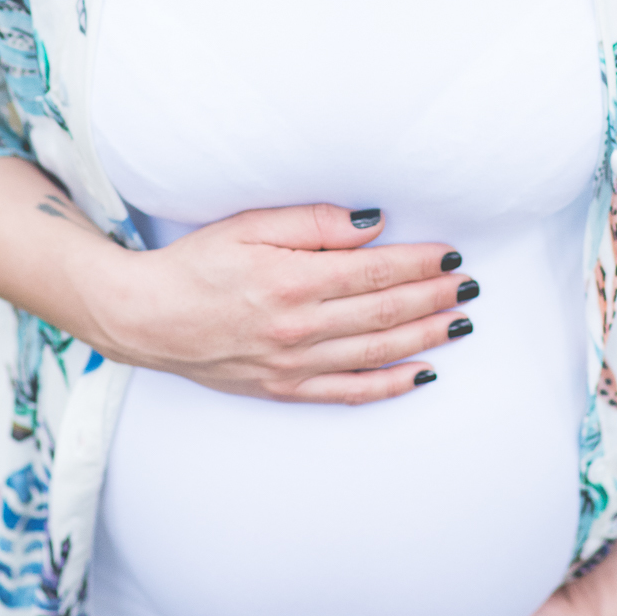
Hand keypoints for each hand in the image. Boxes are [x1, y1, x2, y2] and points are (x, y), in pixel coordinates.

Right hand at [108, 203, 475, 403]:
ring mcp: (293, 364)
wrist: (146, 317)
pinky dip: (390, 385)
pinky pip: (349, 392)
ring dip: (425, 337)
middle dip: (434, 297)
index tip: (451, 254)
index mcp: (292, 281)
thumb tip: (373, 226)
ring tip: (460, 323)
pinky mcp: (285, 388)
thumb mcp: (249, 225)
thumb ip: (314, 223)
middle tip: (470, 286)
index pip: (375, 271)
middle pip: (385, 312)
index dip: (420, 263)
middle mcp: (298, 327)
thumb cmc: (196, 264)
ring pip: (376, 353)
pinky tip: (422, 373)